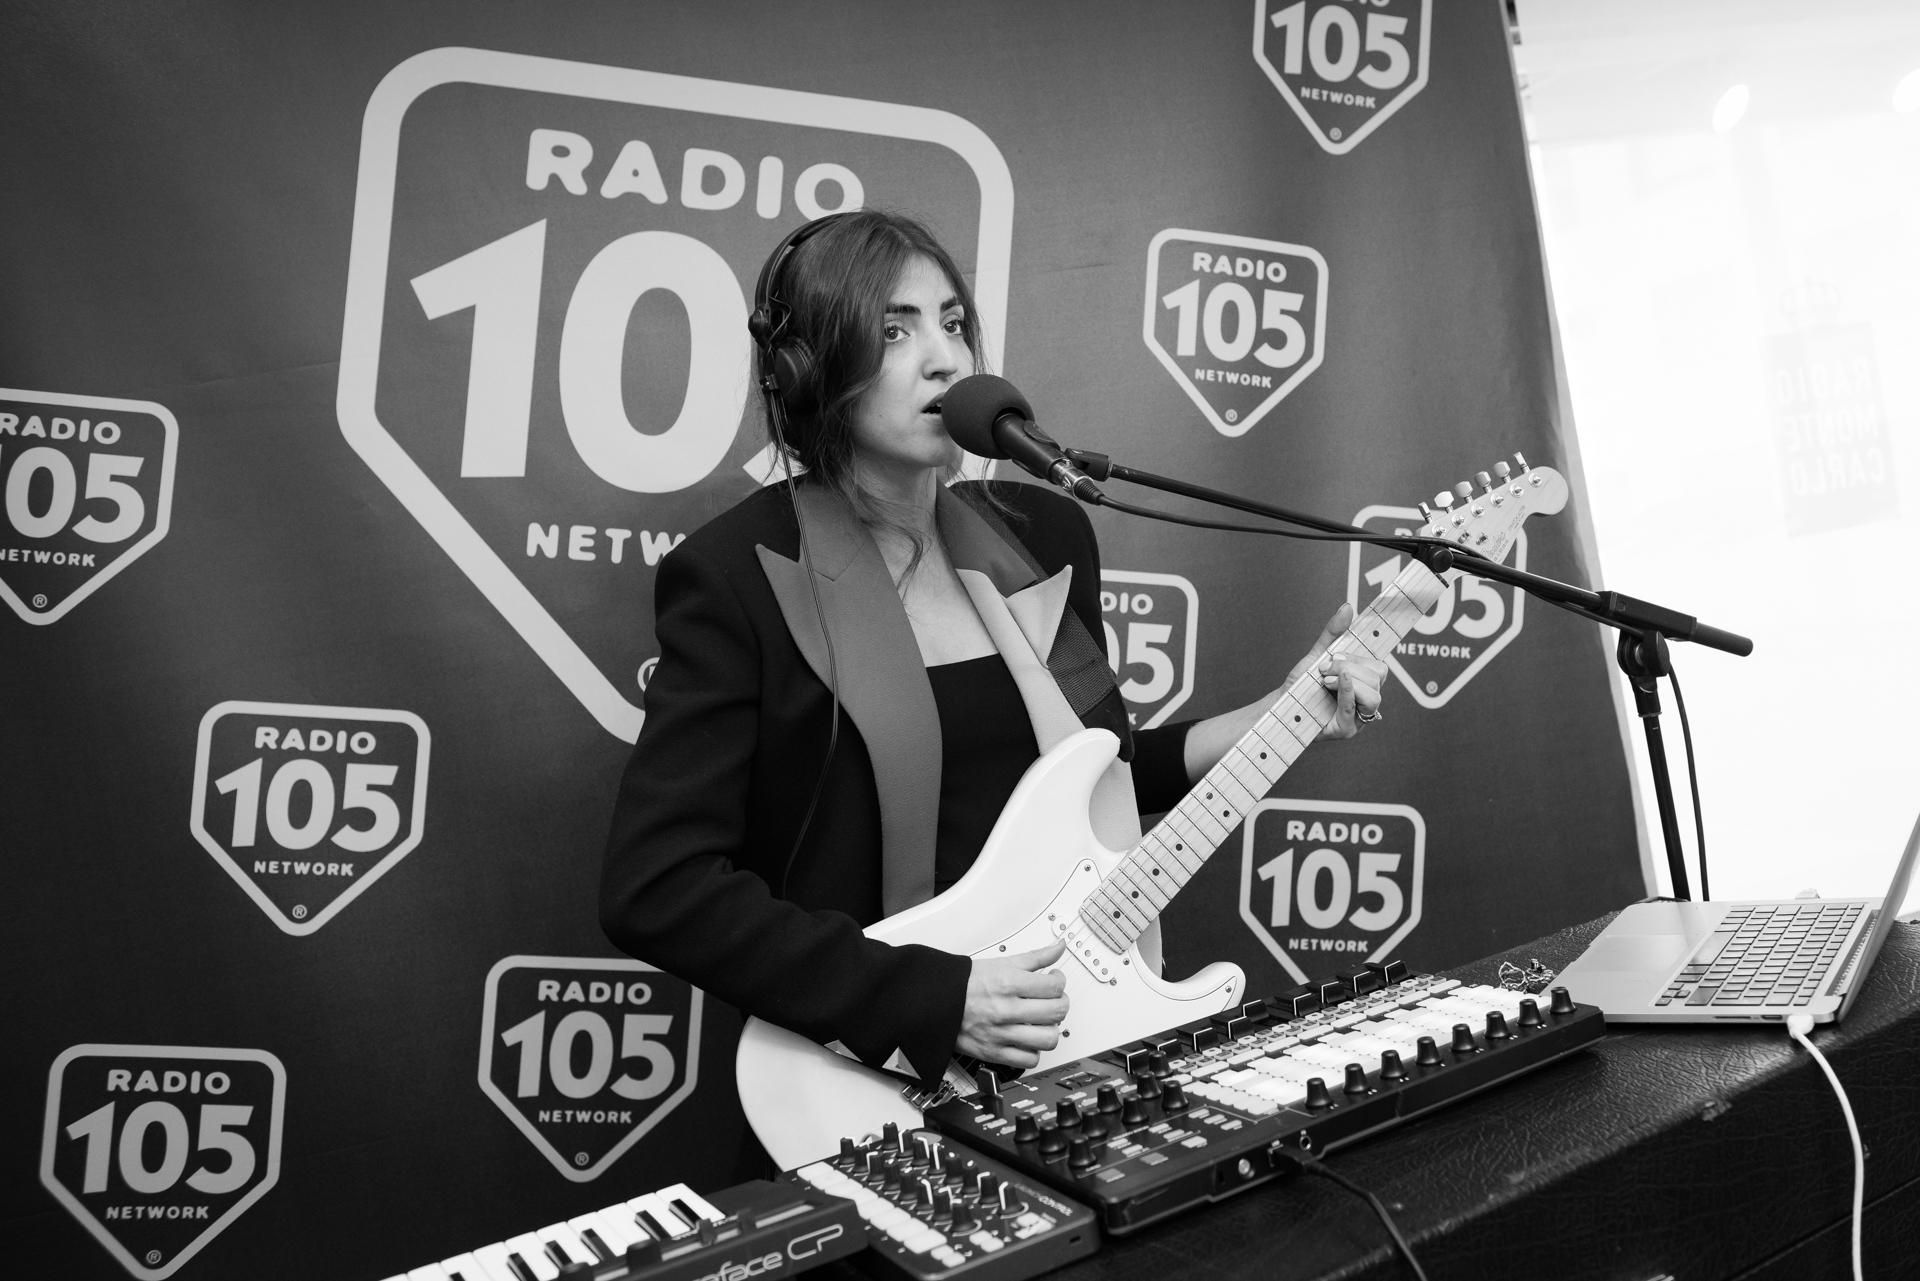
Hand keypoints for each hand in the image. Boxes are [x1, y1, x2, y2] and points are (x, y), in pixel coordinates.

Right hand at [955, 940, 1069, 1067]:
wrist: (936, 1001)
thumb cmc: (966, 983)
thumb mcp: (1002, 962)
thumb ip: (1036, 957)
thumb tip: (1058, 947)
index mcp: (1009, 983)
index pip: (1054, 986)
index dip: (1060, 981)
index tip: (1054, 980)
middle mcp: (1006, 1009)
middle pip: (1056, 1012)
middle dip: (1060, 1004)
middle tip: (1053, 1000)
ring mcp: (1000, 1034)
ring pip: (1048, 1039)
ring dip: (1050, 1030)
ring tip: (1043, 1022)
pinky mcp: (994, 1053)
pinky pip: (1029, 1060)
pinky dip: (1033, 1051)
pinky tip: (1028, 1039)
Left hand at [1285, 603, 1386, 739]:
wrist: (1280, 707)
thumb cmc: (1300, 685)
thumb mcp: (1316, 655)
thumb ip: (1333, 633)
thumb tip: (1348, 607)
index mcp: (1363, 683)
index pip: (1380, 667)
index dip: (1368, 655)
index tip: (1353, 646)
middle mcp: (1366, 701)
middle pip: (1378, 676)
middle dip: (1349, 665)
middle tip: (1325, 668)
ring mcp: (1359, 718)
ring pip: (1373, 693)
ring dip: (1347, 680)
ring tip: (1325, 681)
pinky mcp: (1347, 730)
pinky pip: (1355, 707)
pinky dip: (1346, 691)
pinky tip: (1332, 683)